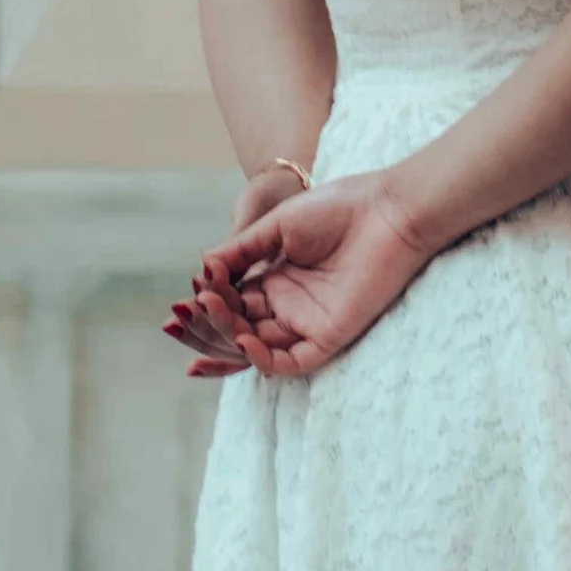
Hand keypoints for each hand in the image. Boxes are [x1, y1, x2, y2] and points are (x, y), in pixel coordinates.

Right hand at [159, 161, 320, 374]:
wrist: (387, 209)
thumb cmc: (340, 208)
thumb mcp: (278, 225)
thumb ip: (242, 250)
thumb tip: (202, 267)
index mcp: (276, 278)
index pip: (231, 303)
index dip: (206, 304)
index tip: (187, 295)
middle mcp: (288, 304)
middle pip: (236, 328)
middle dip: (206, 325)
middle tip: (183, 314)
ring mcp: (307, 321)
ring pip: (255, 347)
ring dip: (226, 335)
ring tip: (207, 309)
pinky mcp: (329, 335)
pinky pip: (290, 362)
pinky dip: (263, 358)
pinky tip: (242, 339)